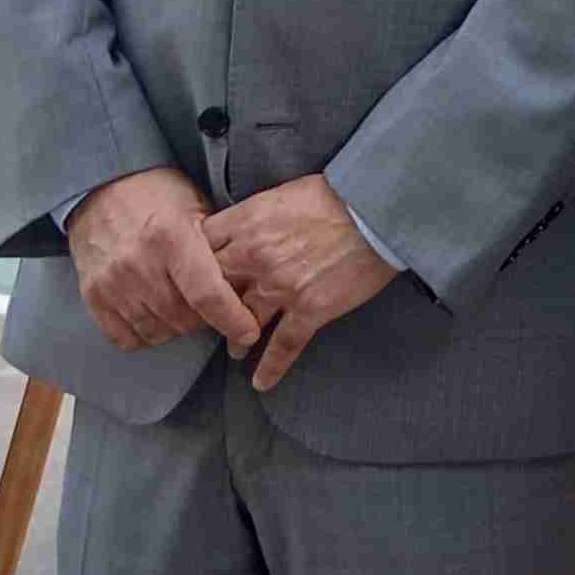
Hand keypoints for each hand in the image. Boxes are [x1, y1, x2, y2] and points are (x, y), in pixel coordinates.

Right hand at [65, 167, 260, 357]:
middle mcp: (138, 263)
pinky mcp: (92, 296)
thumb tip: (244, 288)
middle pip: (183, 318)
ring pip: (157, 332)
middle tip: (212, 304)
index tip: (249, 333)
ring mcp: (111, 283)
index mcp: (171, 236)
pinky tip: (156, 314)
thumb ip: (216, 247)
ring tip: (183, 305)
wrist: (102, 187)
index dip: (232, 319)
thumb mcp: (197, 207)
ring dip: (177, 327)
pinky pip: (125, 337)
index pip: (207, 294)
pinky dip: (147, 334)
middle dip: (205, 319)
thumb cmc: (159, 195)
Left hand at [204, 175, 396, 391]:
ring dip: (236, 338)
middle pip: (214, 290)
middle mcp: (255, 258)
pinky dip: (270, 368)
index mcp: (247, 223)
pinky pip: (282, 347)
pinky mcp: (310, 309)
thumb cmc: (337, 194)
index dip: (195, 262)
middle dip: (209, 305)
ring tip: (236, 348)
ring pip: (243, 322)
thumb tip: (244, 230)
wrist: (379, 210)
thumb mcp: (284, 192)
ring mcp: (281, 287)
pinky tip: (261, 382)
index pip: (201, 248)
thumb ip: (255, 215)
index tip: (196, 274)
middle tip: (209, 317)